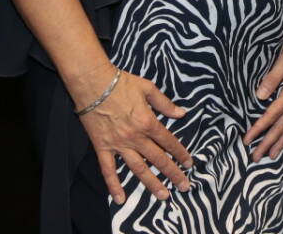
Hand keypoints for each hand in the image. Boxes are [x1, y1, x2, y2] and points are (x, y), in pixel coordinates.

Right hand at [75, 65, 191, 204]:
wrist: (93, 84)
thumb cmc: (121, 84)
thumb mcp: (148, 88)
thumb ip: (165, 104)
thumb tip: (182, 113)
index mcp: (148, 122)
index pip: (169, 142)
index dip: (181, 153)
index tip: (190, 163)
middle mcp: (135, 137)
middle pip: (158, 159)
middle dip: (173, 173)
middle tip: (184, 186)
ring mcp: (118, 145)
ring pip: (138, 169)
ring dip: (151, 183)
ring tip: (163, 196)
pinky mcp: (102, 148)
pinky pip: (108, 170)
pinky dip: (114, 185)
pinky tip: (120, 199)